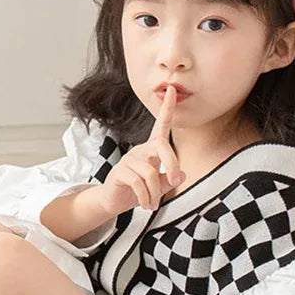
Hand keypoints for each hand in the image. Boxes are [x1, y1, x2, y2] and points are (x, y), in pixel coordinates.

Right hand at [97, 84, 184, 214]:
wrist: (114, 202)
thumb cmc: (139, 191)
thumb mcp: (159, 186)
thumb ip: (170, 179)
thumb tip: (180, 175)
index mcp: (151, 150)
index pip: (161, 126)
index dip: (167, 108)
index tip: (172, 89)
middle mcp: (140, 150)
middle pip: (162, 146)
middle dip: (172, 163)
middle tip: (175, 182)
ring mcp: (129, 160)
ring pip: (151, 173)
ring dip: (155, 193)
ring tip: (152, 204)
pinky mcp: (120, 172)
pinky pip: (138, 183)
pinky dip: (145, 198)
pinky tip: (144, 204)